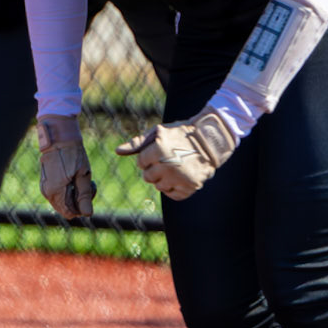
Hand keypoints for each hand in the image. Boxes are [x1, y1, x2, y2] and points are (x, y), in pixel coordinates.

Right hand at [37, 114, 93, 223]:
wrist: (58, 136)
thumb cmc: (73, 154)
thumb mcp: (83, 174)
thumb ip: (84, 196)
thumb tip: (87, 214)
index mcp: (56, 192)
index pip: (70, 213)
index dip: (82, 207)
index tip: (88, 192)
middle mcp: (47, 192)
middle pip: (65, 209)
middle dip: (78, 201)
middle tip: (86, 183)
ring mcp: (44, 187)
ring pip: (61, 202)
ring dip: (72, 195)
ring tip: (79, 178)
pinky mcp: (44, 182)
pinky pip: (57, 194)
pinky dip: (66, 189)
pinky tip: (71, 176)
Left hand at [115, 109, 237, 200]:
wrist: (210, 140)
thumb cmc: (180, 134)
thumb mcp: (158, 133)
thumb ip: (137, 143)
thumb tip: (117, 151)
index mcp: (159, 150)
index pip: (141, 162)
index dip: (148, 157)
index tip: (160, 151)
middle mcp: (169, 165)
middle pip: (148, 177)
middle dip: (154, 169)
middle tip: (167, 160)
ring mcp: (180, 178)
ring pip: (159, 187)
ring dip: (163, 179)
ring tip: (175, 167)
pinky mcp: (190, 187)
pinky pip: (173, 195)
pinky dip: (174, 188)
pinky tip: (180, 177)